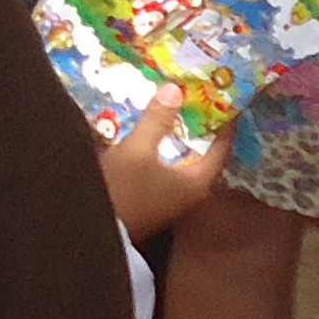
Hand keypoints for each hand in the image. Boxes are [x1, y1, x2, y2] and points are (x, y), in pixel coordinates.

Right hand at [101, 90, 233, 240]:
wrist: (94, 229)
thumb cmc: (124, 189)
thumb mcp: (137, 149)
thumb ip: (157, 119)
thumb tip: (175, 88)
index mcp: (197, 181)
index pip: (221, 147)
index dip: (224, 121)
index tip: (223, 97)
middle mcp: (192, 192)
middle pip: (204, 153)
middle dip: (201, 126)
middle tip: (197, 98)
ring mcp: (174, 199)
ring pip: (186, 160)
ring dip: (183, 138)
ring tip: (176, 110)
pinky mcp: (158, 200)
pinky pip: (172, 167)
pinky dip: (170, 149)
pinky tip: (157, 135)